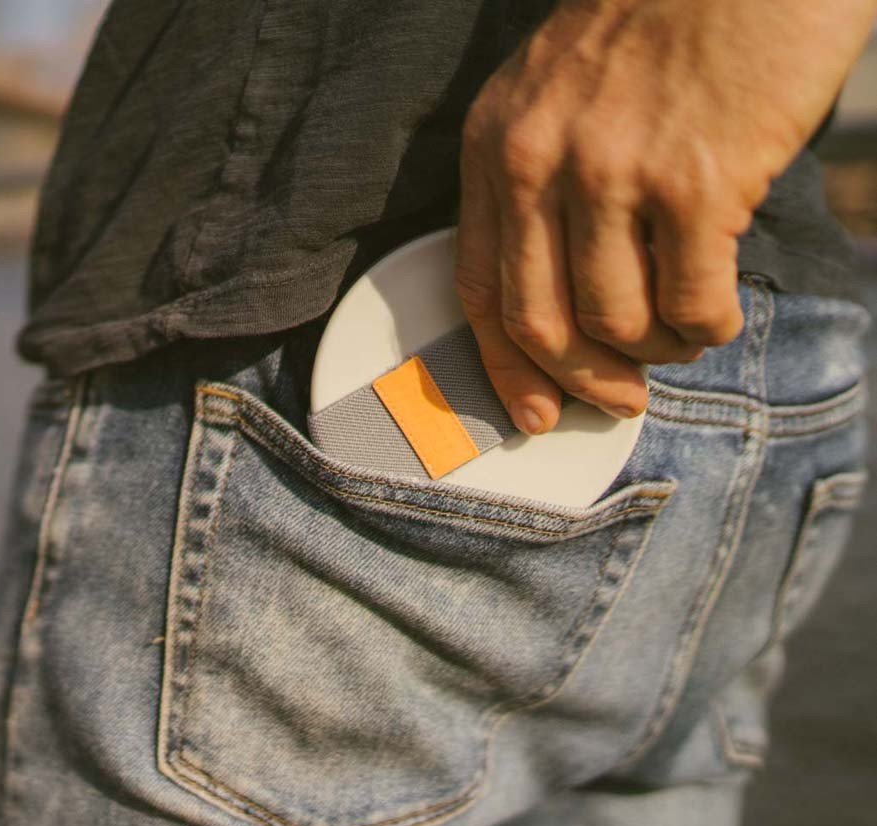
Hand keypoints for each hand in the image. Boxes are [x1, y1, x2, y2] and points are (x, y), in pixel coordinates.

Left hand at [456, 0, 876, 433]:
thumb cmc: (657, 23)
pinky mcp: (697, 182)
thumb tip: (561, 308)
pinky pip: (689, 304)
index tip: (535, 416)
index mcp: (496, 146)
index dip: (504, 370)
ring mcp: (615, 172)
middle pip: (540, 324)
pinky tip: (717, 316)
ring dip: (652, 352)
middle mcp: (540, 162)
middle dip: (581, 382)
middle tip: (620, 400)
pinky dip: (704, 329)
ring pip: (614, 323)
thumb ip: (538, 187)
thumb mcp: (554, 93)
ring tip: (678, 334)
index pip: (478, 291)